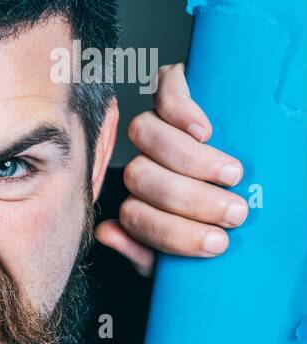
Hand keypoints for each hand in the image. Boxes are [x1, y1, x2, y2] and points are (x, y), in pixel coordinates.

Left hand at [96, 63, 247, 276]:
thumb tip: (108, 233)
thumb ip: (145, 250)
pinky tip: (204, 131)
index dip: (171, 231)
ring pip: (146, 136)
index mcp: (142, 203)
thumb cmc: (213, 218)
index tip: (217, 241)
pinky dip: (180, 111)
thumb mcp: (182, 245)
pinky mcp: (171, 94)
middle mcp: (142, 167)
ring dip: (191, 160)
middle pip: (141, 177)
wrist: (234, 181)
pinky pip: (164, 92)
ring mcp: (154, 130)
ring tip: (231, 175)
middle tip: (233, 211)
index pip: (134, 216)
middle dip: (191, 199)